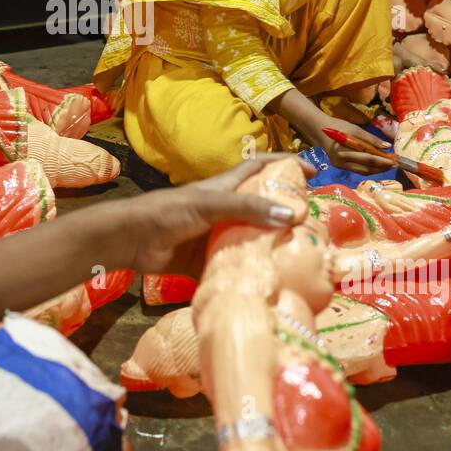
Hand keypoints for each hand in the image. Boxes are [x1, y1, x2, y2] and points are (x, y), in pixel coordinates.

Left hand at [119, 154, 315, 277]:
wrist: (133, 241)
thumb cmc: (169, 211)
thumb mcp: (210, 204)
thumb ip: (247, 209)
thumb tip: (291, 215)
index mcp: (227, 189)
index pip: (261, 169)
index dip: (285, 166)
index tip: (313, 173)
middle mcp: (227, 211)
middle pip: (263, 209)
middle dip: (288, 214)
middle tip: (317, 227)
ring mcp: (219, 237)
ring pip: (253, 240)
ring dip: (273, 248)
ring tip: (304, 258)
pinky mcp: (209, 262)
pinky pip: (235, 268)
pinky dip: (250, 275)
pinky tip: (271, 284)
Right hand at [311, 115, 395, 174]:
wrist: (318, 130)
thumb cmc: (337, 127)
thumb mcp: (355, 129)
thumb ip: (371, 139)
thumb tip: (387, 146)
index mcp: (345, 151)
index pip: (368, 158)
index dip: (383, 160)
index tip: (395, 160)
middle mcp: (342, 161)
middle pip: (367, 168)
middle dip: (383, 167)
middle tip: (396, 165)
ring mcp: (340, 165)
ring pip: (363, 171)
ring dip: (377, 170)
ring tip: (389, 166)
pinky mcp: (340, 166)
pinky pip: (357, 170)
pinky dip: (369, 169)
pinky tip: (377, 166)